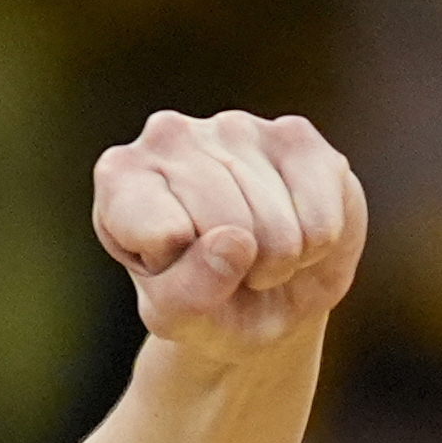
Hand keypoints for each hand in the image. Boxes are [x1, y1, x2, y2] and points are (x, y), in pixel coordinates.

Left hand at [92, 110, 366, 360]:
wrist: (263, 296)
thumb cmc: (202, 300)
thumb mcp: (175, 315)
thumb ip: (187, 293)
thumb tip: (236, 242)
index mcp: (120, 174)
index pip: (162, 234)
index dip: (180, 272)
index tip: (171, 266)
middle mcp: (170, 135)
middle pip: (226, 227)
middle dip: (236, 270)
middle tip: (225, 265)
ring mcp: (235, 127)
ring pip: (276, 228)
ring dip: (277, 261)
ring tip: (256, 251)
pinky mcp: (298, 136)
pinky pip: (321, 220)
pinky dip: (315, 245)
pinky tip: (293, 227)